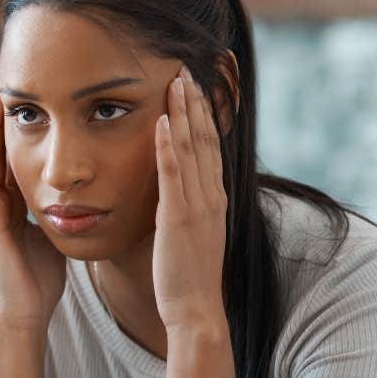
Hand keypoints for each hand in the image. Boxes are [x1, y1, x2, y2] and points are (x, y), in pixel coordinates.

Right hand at [0, 91, 66, 335]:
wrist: (25, 312)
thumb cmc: (40, 281)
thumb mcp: (54, 237)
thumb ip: (59, 217)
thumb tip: (82, 200)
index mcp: (15, 208)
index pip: (16, 162)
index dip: (21, 134)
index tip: (30, 106)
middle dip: (3, 124)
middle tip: (8, 90)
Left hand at [152, 67, 227, 332]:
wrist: (195, 310)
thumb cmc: (187, 276)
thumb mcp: (189, 232)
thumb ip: (184, 206)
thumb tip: (172, 191)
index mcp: (213, 198)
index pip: (210, 145)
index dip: (204, 114)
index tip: (196, 85)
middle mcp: (210, 195)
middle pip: (205, 138)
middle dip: (196, 101)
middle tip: (187, 67)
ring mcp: (197, 205)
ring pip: (193, 148)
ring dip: (185, 112)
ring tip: (177, 79)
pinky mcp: (178, 217)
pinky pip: (173, 174)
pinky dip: (169, 145)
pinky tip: (163, 120)